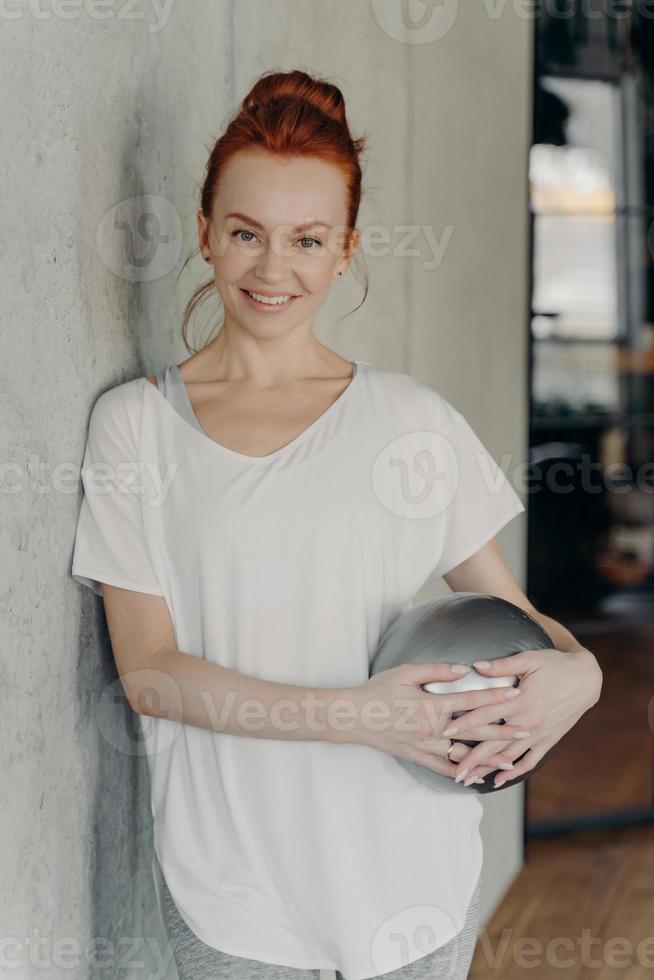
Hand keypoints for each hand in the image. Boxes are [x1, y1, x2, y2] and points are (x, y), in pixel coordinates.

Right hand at [348, 662, 528, 780]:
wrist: (354, 717)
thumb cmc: (378, 690)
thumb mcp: (405, 672)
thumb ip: (436, 670)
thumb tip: (463, 669)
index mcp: (432, 706)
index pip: (471, 700)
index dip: (495, 697)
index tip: (516, 694)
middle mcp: (433, 729)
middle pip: (475, 731)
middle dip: (503, 731)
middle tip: (527, 730)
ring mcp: (426, 746)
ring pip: (464, 754)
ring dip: (488, 757)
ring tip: (511, 760)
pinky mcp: (418, 757)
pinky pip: (445, 767)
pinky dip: (463, 770)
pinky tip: (478, 774)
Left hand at [444, 648, 602, 787]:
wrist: (587, 679)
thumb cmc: (556, 665)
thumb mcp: (529, 659)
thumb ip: (502, 665)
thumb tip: (475, 665)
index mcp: (522, 700)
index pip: (487, 714)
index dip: (466, 722)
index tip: (446, 731)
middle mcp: (529, 721)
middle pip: (495, 743)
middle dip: (473, 759)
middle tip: (454, 771)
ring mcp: (539, 733)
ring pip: (509, 756)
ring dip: (488, 769)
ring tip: (469, 779)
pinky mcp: (548, 740)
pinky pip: (530, 761)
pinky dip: (514, 772)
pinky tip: (498, 780)